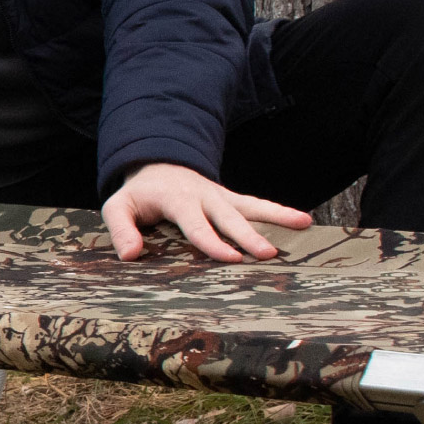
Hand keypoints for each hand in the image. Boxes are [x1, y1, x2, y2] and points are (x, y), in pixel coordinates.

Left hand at [102, 162, 311, 262]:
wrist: (156, 164)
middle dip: (249, 235)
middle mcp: (204, 196)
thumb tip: (129, 255)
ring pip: (252, 206)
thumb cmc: (139, 194)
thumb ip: (121, 229)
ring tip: (302, 224)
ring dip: (276, 216)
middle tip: (268, 254)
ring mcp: (221, 196)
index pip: (196, 225)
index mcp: (177, 200)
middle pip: (229, 218)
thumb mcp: (119, 206)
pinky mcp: (232, 199)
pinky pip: (257, 205)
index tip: (232, 258)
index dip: (213, 243)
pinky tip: (304, 220)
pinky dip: (280, 212)